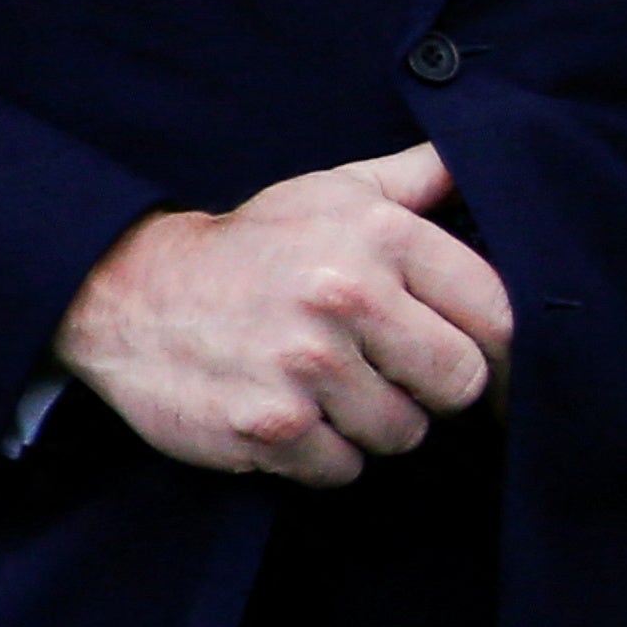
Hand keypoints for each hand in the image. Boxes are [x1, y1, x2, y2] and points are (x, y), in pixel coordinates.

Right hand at [52, 146, 509, 484]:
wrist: (129, 293)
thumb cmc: (250, 246)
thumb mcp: (332, 191)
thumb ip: (417, 178)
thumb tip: (475, 157)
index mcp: (382, 234)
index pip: (497, 314)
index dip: (496, 345)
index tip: (477, 356)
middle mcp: (349, 295)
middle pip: (460, 382)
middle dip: (434, 387)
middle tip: (394, 372)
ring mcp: (307, 366)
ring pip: (404, 433)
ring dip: (377, 425)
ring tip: (334, 389)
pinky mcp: (269, 427)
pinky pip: (345, 469)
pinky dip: (327, 455)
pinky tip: (297, 416)